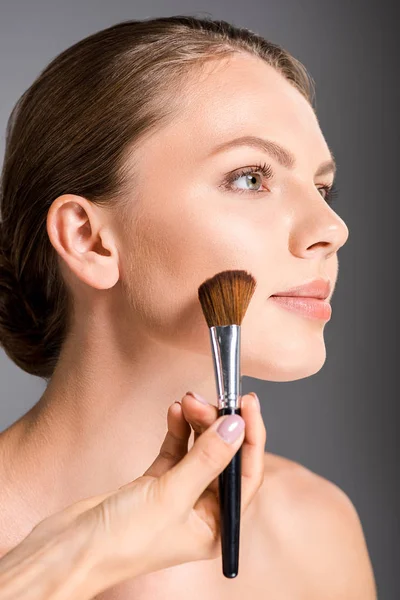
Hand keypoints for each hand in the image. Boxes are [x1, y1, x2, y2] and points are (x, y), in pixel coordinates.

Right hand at [19, 392, 265, 593]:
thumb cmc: (122, 540)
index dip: (251, 436)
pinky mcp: (157, 482)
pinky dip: (178, 429)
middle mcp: (203, 511)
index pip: (246, 474)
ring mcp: (179, 494)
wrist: (70, 549)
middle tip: (203, 399)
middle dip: (216, 425)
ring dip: (197, 422)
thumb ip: (207, 458)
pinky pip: (176, 448)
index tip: (246, 403)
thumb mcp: (171, 496)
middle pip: (223, 457)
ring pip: (200, 449)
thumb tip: (237, 426)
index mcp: (217, 527)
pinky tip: (174, 411)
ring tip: (187, 400)